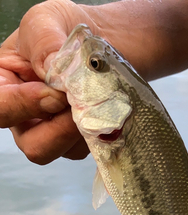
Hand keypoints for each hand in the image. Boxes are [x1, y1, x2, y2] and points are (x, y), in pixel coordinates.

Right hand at [0, 0, 98, 163]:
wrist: (105, 39)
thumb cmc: (67, 29)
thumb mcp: (46, 20)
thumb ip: (43, 42)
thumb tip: (51, 70)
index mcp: (6, 86)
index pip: (1, 109)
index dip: (24, 106)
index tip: (55, 93)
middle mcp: (25, 117)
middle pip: (33, 145)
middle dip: (61, 128)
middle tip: (82, 101)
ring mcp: (52, 134)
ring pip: (64, 151)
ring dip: (84, 126)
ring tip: (96, 96)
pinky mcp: (77, 142)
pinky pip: (87, 148)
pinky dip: (100, 128)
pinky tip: (104, 104)